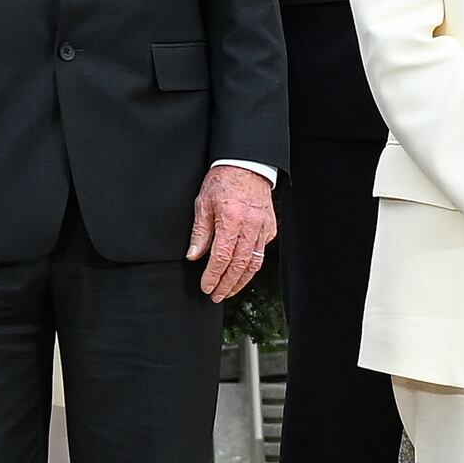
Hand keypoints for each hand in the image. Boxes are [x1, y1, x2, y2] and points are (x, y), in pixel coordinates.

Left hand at [192, 162, 276, 300]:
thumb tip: (193, 256)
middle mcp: (250, 227)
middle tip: (216, 296)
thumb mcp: (202, 203)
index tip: (206, 287)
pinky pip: (261, 252)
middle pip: (240, 266)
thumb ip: (199, 233)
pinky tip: (241, 272)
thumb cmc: (223, 181)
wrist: (246, 165)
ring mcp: (263, 229)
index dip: (213, 276)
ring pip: (254, 263)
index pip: (222, 258)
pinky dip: (251, 266)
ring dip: (241, 281)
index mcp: (231, 221)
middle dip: (227, 285)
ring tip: (228, 290)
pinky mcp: (270, 228)